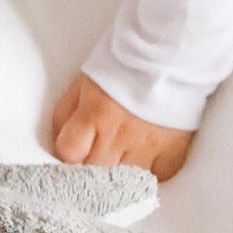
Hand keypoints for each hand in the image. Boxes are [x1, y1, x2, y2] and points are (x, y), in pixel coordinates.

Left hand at [51, 74, 194, 181]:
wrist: (170, 51)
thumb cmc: (124, 63)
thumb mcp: (84, 81)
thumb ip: (66, 113)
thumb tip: (59, 142)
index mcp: (95, 114)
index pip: (68, 154)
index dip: (68, 154)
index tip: (73, 152)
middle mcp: (119, 135)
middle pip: (93, 172)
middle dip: (90, 166)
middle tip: (97, 155)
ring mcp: (147, 148)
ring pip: (122, 181)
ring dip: (118, 173)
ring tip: (122, 157)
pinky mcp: (173, 152)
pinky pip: (156, 178)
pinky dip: (149, 173)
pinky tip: (147, 158)